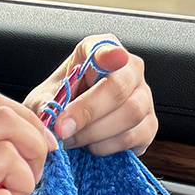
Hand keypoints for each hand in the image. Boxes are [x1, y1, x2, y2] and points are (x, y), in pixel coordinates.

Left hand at [26, 38, 157, 157]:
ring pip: (130, 113)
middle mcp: (129, 69)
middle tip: (63, 129)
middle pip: (118, 87)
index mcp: (100, 51)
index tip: (107, 58)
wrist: (72, 128)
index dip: (107, 55)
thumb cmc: (61, 105)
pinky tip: (91, 145)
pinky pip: (133, 136)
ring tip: (73, 138)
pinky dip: (107, 146)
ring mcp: (144, 96)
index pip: (107, 48)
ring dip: (94, 132)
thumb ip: (47, 104)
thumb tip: (53, 115)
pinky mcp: (149, 124)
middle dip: (87, 112)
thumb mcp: (45, 99)